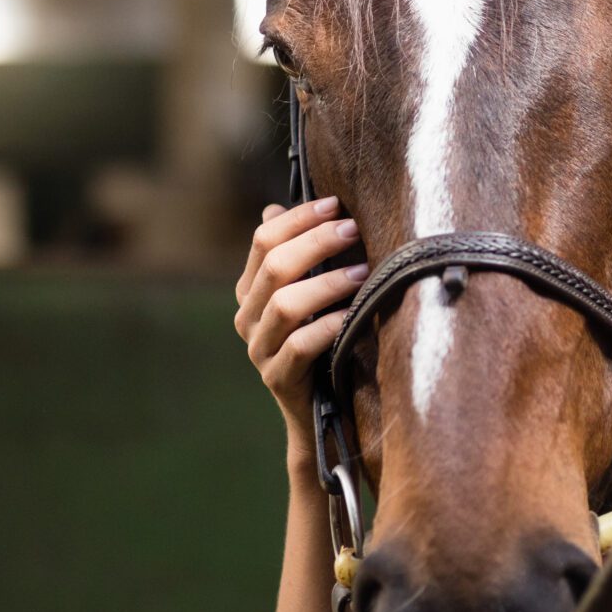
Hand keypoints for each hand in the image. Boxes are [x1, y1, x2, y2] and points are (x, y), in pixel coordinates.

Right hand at [233, 199, 366, 450]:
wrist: (318, 408)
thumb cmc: (321, 338)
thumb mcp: (310, 293)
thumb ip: (298, 255)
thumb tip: (280, 206)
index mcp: (250, 289)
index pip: (263, 240)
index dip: (299, 218)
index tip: (337, 204)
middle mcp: (248, 316)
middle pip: (274, 267)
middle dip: (317, 242)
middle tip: (354, 231)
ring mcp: (259, 349)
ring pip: (285, 305)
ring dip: (328, 284)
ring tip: (363, 273)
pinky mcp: (279, 378)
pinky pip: (300, 346)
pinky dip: (328, 326)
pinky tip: (352, 314)